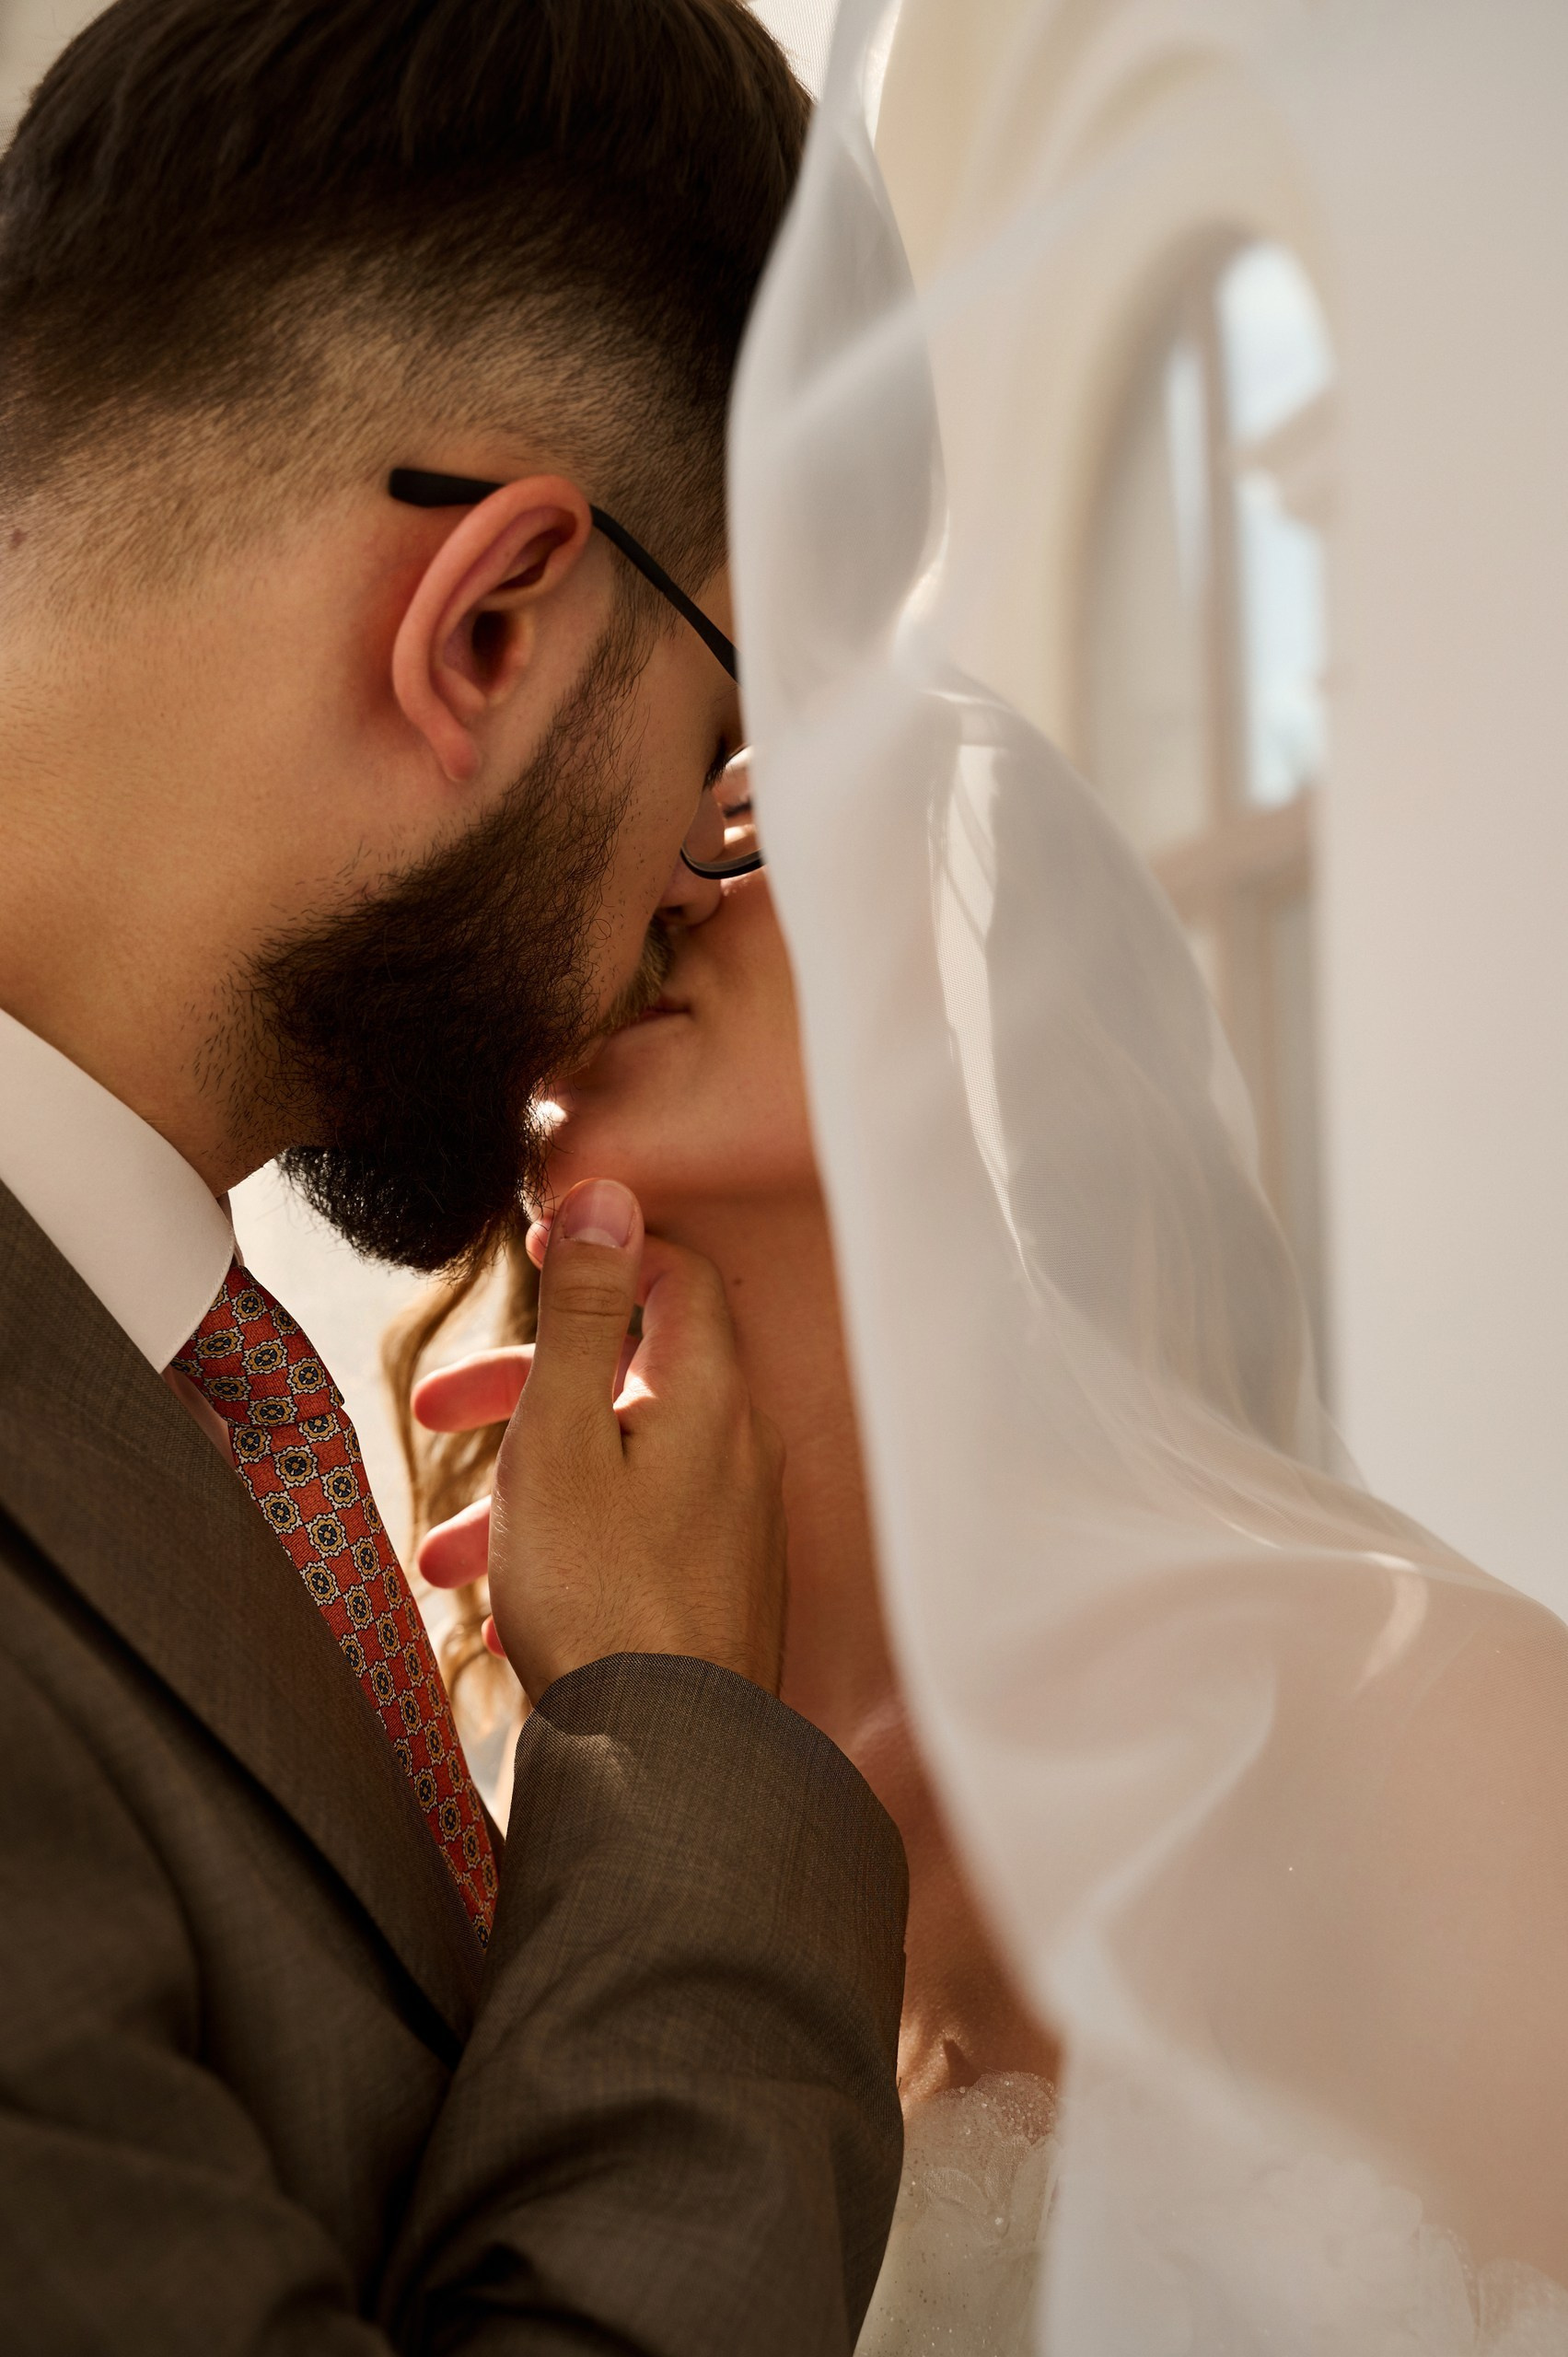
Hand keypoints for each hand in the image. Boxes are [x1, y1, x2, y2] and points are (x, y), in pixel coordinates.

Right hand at [414, 1179, 786, 1700]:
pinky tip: (496, 1610)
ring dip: (520, 1487)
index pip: (671, 1276)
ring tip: (440, 1551)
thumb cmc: (604, 1599)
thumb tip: (607, 1195)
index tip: (530, 1256)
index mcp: (706, 1397)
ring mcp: (730, 1527)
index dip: (599, 1251)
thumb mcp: (561, 1434)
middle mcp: (734, 1453)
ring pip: (613, 1469)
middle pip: (624, 1378)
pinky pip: (630, 1538)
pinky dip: (560, 1546)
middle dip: (518, 1388)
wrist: (668, 1766)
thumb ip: (579, 1313)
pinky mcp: (714, 1593)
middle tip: (431, 1412)